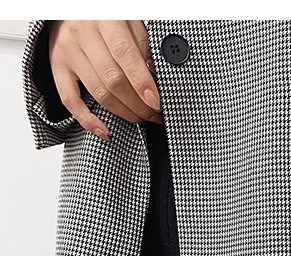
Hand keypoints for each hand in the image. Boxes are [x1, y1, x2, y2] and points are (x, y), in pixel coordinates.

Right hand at [47, 20, 161, 140]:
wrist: (71, 8)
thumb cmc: (105, 15)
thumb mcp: (129, 21)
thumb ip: (142, 48)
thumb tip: (156, 79)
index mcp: (104, 19)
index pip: (124, 54)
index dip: (141, 82)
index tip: (156, 102)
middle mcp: (82, 35)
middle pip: (113, 80)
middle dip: (138, 104)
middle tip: (154, 114)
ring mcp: (68, 52)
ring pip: (98, 93)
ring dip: (123, 112)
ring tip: (140, 118)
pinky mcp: (57, 66)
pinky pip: (69, 99)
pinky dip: (87, 120)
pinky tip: (104, 131)